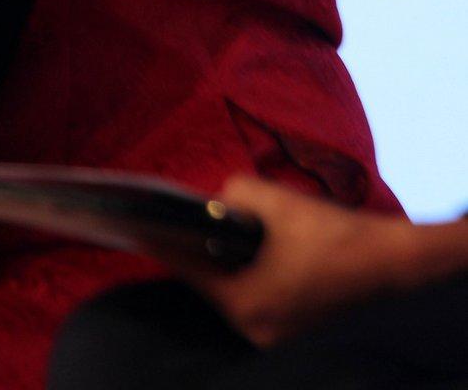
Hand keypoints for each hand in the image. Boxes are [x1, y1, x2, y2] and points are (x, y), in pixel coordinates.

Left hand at [178, 176, 417, 347]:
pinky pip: (257, 296)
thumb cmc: (331, 232)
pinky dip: (251, 272)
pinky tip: (253, 247)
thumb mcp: (270, 198)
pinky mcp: (295, 329)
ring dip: (226, 262)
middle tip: (183, 220)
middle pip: (210, 282)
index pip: (189, 270)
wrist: (393, 262)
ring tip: (218, 230)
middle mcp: (256, 329)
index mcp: (245, 305)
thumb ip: (229, 196)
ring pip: (234, 290)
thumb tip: (216, 204)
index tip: (140, 225)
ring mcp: (277, 335)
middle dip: (200, 250)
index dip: (164, 242)